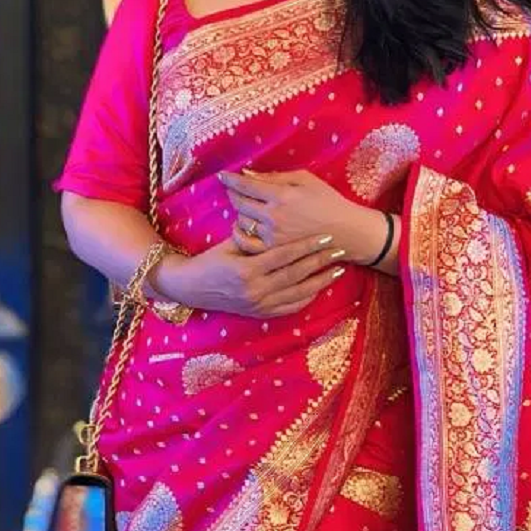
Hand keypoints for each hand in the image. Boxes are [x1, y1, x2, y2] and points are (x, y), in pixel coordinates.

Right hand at [157, 232, 347, 317]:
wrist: (191, 288)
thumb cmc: (210, 260)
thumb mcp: (229, 243)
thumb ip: (253, 235)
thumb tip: (273, 216)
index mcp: (246, 269)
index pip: (285, 255)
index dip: (307, 245)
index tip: (326, 237)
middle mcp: (255, 290)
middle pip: (296, 274)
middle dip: (320, 261)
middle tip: (340, 250)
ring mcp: (259, 305)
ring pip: (297, 293)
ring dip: (320, 281)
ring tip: (338, 269)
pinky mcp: (260, 314)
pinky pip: (289, 308)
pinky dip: (306, 298)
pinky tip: (319, 288)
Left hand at [217, 169, 366, 249]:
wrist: (346, 232)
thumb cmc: (328, 201)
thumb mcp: (305, 180)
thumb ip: (275, 177)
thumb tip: (249, 174)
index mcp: (282, 196)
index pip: (247, 185)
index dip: (231, 179)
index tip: (222, 175)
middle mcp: (274, 217)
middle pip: (240, 203)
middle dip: (233, 194)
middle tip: (232, 190)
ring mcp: (273, 237)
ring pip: (242, 222)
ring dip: (239, 212)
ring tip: (243, 208)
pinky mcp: (274, 252)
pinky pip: (247, 243)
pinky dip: (241, 234)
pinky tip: (244, 228)